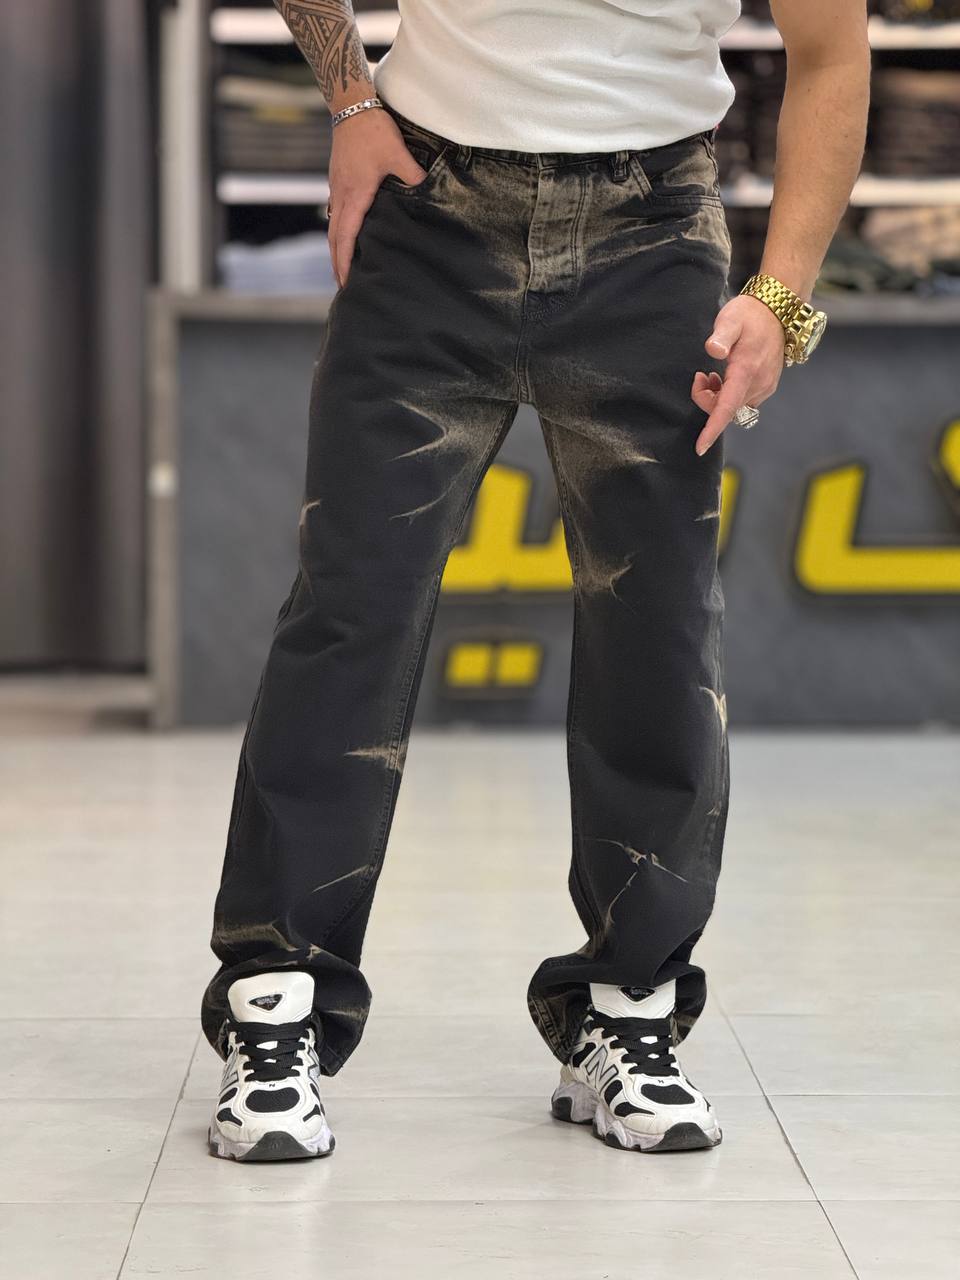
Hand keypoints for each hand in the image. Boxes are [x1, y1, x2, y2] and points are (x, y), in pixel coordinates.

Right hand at [326, 108, 426, 287]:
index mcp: (355, 194)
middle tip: (342, 285)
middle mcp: (341, 195)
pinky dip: (338, 230)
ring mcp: (337, 188)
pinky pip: (335, 212)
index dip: (345, 261)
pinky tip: (345, 235)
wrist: (351, 105)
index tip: (345, 281)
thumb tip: (427, 192)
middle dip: (337, 262)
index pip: (346, 236)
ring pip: (333, 225)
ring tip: (341, 267)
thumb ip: (412, 176)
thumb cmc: (373, 130)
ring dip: (336, 248)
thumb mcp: (398, 154)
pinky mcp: (338, 180)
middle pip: (334, 237)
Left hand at [690, 294, 785, 454]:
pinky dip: (728, 396)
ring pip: (733, 407)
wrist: (777, 310)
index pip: (727, 408)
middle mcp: (758, 384)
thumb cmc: (749, 314)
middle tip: (701, 376)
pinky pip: (742, 401)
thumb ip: (721, 336)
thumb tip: (713, 350)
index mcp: (747, 371)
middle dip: (707, 400)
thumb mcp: (730, 319)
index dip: (712, 429)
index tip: (700, 447)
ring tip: (712, 374)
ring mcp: (765, 386)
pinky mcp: (767, 386)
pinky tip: (724, 378)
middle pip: (726, 410)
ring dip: (717, 398)